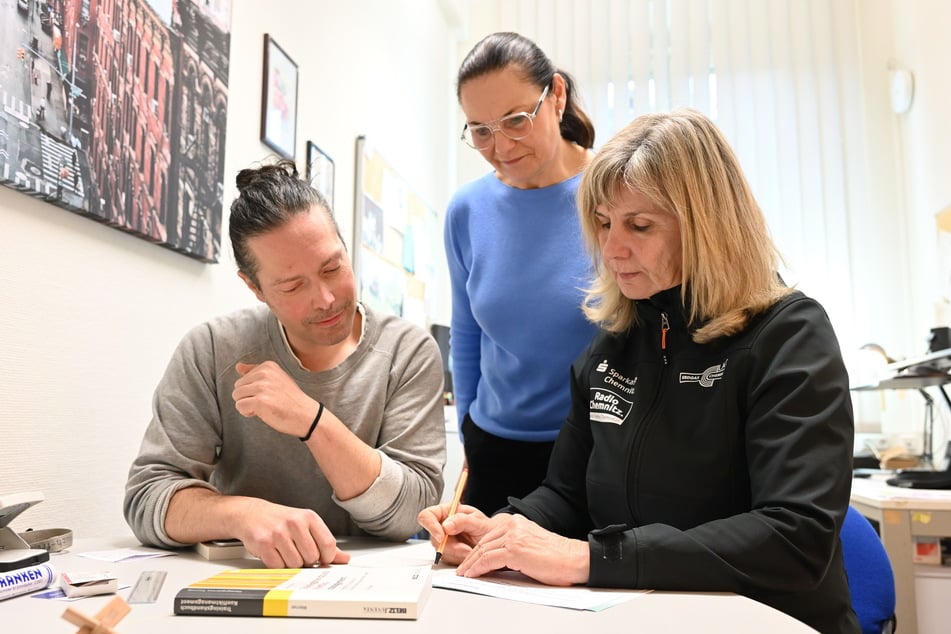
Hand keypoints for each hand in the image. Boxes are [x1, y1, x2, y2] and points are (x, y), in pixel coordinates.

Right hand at [233, 498, 349, 568]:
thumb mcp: (306, 525)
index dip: (327, 557)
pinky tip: (275, 554)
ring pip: (295, 564)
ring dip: (291, 564)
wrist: (251, 514)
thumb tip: (344, 558)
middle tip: (299, 553)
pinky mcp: (264, 543)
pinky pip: (278, 566)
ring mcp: (278, 533)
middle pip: (312, 557)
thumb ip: (325, 542)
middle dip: (307, 561)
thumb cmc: (281, 521)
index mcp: (309, 517)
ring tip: (285, 552)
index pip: (328, 544)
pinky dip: (278, 565)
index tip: (322, 559)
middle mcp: (295, 523)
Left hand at [234, 361, 316, 436]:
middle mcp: (264, 374)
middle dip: (248, 398)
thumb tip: (238, 367)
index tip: (270, 394)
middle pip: (237, 388)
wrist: (305, 415)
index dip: (253, 391)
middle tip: (267, 402)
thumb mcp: (275, 379)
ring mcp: (262, 387)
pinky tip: (262, 412)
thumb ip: (255, 372)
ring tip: (265, 407)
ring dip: (248, 405)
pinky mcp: (260, 401)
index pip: (243, 379)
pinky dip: (248, 413)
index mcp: (268, 366)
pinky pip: (240, 407)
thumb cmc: (290, 399)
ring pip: (237, 397)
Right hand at [417, 503, 489, 564]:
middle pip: (434, 538)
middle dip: (451, 546)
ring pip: (440, 551)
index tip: (441, 537)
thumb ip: (462, 521)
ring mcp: (443, 541)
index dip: (430, 526)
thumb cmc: (486, 528)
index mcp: (446, 512)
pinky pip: (447, 559)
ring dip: (457, 553)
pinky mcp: (447, 553)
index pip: (427, 516)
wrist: (493, 542)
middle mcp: (442, 526)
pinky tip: (468, 553)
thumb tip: (446, 525)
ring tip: (471, 549)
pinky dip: (458, 559)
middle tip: (466, 549)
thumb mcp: (478, 521)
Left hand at [455, 514, 588, 585]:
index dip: (475, 549)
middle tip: (462, 569)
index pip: (488, 535)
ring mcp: (513, 536)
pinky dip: (477, 568)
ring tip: (464, 574)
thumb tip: (493, 559)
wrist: (573, 559)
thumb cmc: (556, 557)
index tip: (468, 560)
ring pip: (483, 550)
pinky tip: (472, 574)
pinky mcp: (514, 549)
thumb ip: (511, 546)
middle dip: (469, 557)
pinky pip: (488, 559)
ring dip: (470, 564)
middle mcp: (513, 525)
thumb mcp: (529, 544)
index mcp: (515, 522)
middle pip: (483, 542)